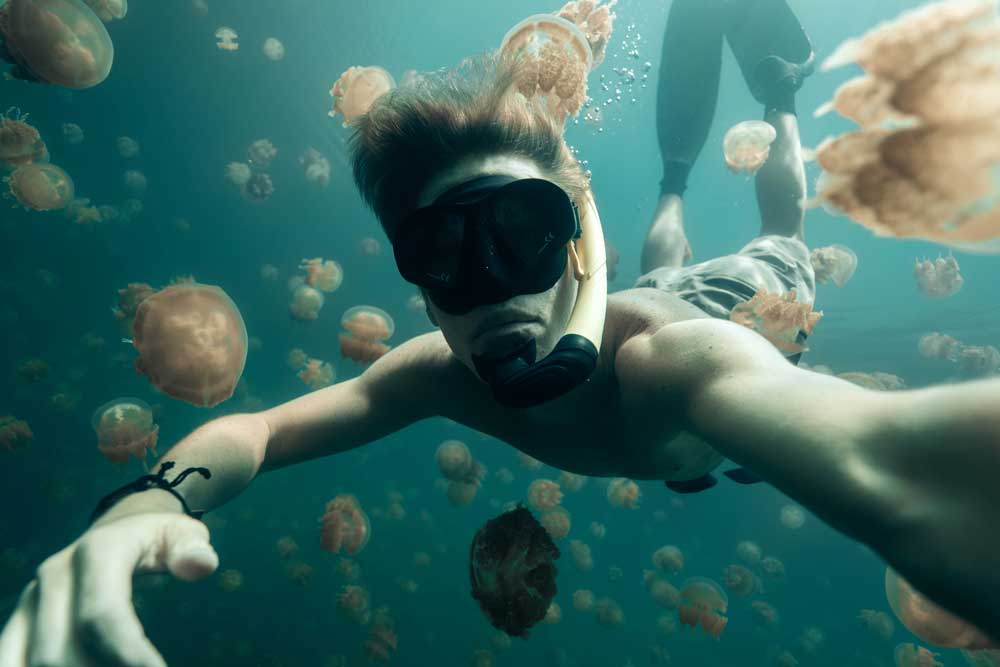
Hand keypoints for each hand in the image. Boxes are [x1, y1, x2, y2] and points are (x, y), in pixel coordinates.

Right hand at [0, 512, 217, 666]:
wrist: (119, 528)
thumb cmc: (158, 539)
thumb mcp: (184, 534)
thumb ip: (193, 549)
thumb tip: (201, 564)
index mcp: (97, 552)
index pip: (101, 614)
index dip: (127, 654)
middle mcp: (54, 576)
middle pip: (61, 652)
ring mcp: (32, 601)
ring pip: (33, 662)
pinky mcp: (21, 623)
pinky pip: (12, 660)